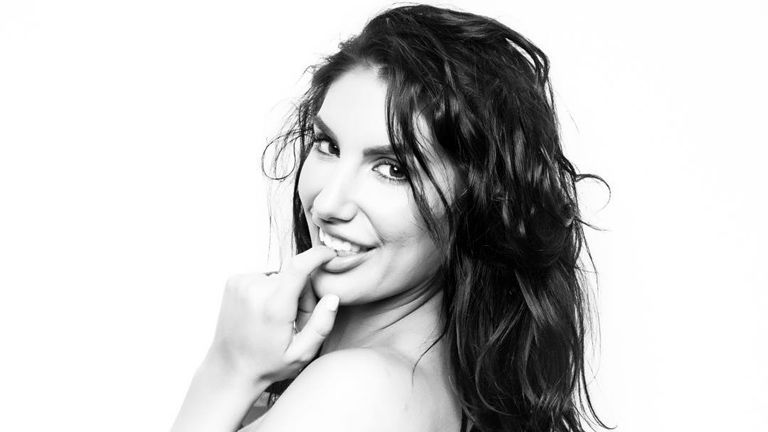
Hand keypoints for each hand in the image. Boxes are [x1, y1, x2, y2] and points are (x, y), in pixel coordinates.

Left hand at [205, 246, 338, 384]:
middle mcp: (255, 290)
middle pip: (294, 275)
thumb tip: (332, 297)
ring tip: (275, 319)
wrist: (230, 368)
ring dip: (284, 292)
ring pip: (280, 276)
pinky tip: (262, 311)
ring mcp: (241, 283)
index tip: (331, 254)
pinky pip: (265, 277)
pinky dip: (269, 290)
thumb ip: (321, 325)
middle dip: (302, 293)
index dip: (319, 255)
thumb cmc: (268, 364)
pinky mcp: (234, 281)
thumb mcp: (301, 354)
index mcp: (274, 307)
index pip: (299, 266)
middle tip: (294, 320)